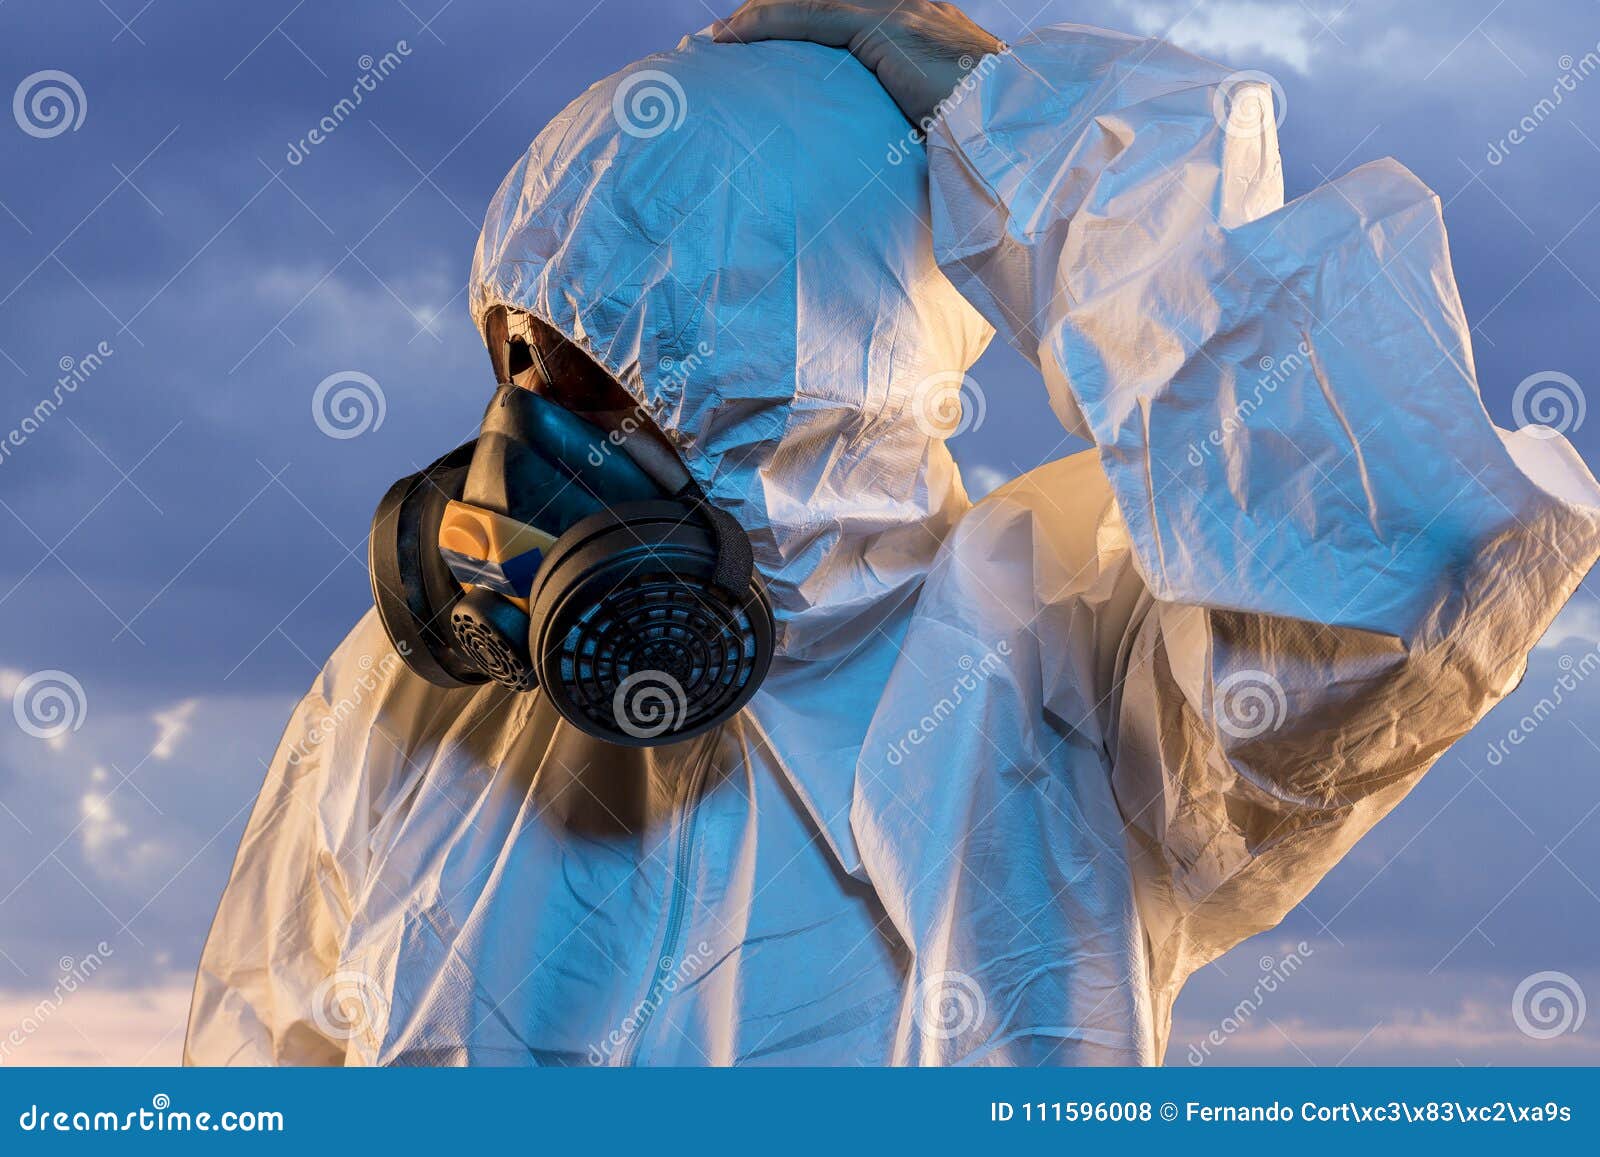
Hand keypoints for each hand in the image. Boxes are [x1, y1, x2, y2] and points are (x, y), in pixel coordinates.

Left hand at [712, 1, 1002, 127]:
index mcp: (919, 18)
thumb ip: (909, 112)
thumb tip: (883, 150)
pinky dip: (766, 23)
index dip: (800, 16)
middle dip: (773, 11)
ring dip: (758, 15)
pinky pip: (812, 16)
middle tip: (730, 35)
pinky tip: (733, 37)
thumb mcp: (938, 117)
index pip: (845, 7)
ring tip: (721, 38)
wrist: (1015, 125)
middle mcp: (907, 1)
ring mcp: (898, 7)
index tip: (763, 34)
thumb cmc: (985, 136)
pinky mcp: (887, 26)